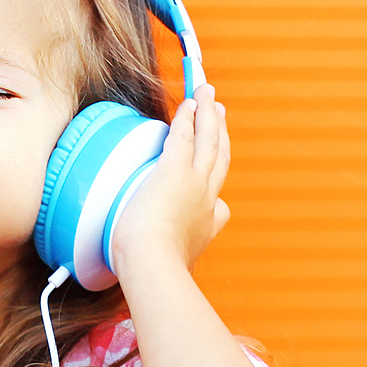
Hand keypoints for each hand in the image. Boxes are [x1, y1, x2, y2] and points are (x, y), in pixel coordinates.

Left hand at [108, 86, 230, 277]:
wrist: (153, 264)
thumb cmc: (152, 272)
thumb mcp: (167, 270)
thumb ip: (162, 264)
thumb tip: (145, 272)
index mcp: (206, 226)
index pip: (219, 205)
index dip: (216, 188)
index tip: (212, 181)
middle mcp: (208, 201)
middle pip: (220, 158)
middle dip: (220, 133)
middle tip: (219, 112)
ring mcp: (196, 183)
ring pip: (210, 140)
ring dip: (209, 114)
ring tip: (208, 94)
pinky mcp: (175, 170)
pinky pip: (185, 135)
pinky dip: (189, 116)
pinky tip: (188, 103)